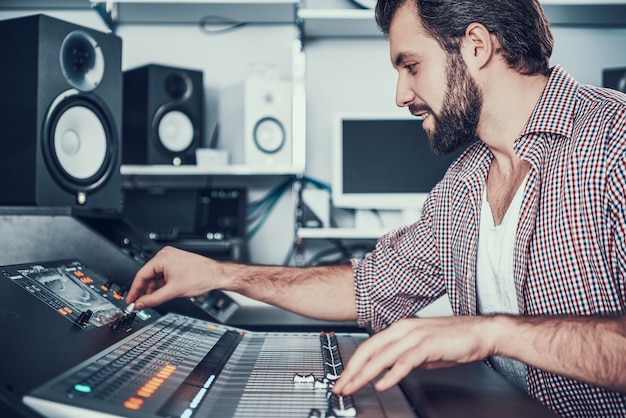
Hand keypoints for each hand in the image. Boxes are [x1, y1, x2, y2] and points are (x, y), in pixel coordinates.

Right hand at [126, 246, 221, 309]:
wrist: (216, 275)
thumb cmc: (201, 277)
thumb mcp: (172, 291)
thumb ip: (153, 299)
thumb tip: (141, 303)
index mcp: (162, 258)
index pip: (141, 275)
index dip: (134, 290)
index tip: (130, 300)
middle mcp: (165, 255)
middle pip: (148, 275)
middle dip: (144, 290)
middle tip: (140, 303)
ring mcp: (171, 258)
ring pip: (155, 276)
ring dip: (153, 288)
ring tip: (152, 300)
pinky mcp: (176, 262)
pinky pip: (163, 274)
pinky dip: (161, 284)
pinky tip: (161, 293)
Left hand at [332, 316, 494, 394]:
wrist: (483, 332)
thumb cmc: (458, 340)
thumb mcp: (426, 350)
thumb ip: (409, 357)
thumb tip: (398, 368)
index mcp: (401, 329)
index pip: (370, 346)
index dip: (354, 362)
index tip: (345, 377)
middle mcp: (404, 329)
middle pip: (370, 350)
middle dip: (352, 370)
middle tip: (340, 385)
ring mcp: (415, 335)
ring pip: (382, 356)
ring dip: (365, 374)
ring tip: (353, 387)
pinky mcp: (428, 344)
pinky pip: (405, 361)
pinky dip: (391, 373)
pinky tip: (382, 383)